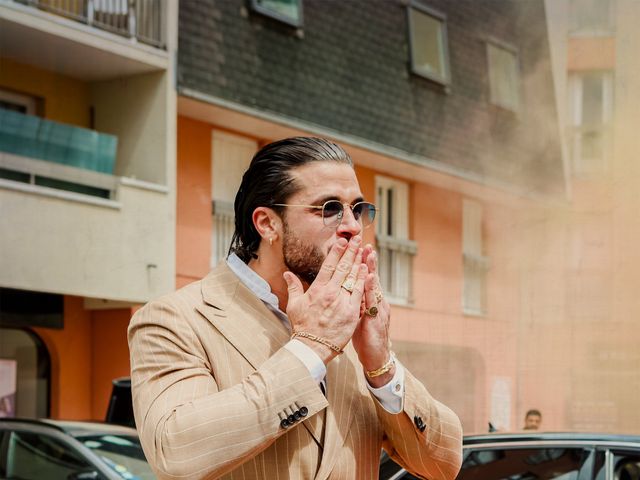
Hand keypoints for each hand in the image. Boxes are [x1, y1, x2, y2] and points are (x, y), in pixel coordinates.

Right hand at [284, 236, 367, 363]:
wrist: (312, 347)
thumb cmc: (302, 327)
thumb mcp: (294, 305)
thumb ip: (293, 287)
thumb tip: (287, 274)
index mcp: (317, 289)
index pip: (329, 265)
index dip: (337, 251)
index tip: (342, 240)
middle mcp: (330, 293)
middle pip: (343, 267)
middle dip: (351, 251)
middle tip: (357, 238)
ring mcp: (342, 302)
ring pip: (353, 277)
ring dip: (359, 261)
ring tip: (364, 249)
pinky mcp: (352, 312)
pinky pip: (359, 292)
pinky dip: (363, 280)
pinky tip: (366, 269)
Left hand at [352, 244, 392, 386]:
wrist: (376, 357)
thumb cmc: (365, 336)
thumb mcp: (356, 316)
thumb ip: (352, 302)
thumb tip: (343, 290)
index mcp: (369, 300)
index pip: (364, 278)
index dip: (361, 263)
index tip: (357, 247)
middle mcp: (375, 301)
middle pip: (370, 277)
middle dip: (367, 260)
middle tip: (364, 243)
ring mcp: (377, 309)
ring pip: (373, 285)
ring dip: (371, 269)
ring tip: (368, 253)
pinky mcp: (376, 319)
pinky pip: (372, 302)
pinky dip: (370, 289)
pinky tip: (368, 278)